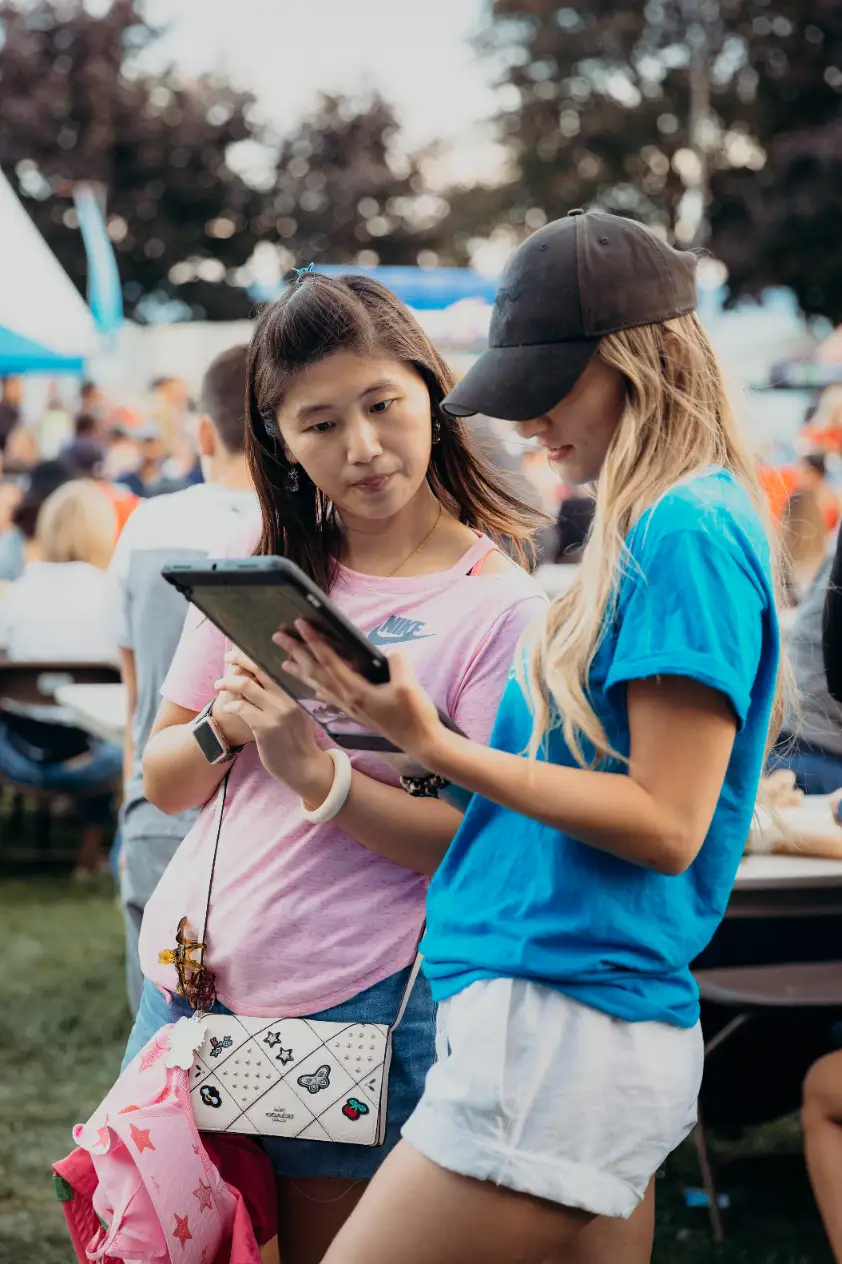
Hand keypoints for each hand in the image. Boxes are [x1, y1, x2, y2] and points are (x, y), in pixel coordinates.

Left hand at [214, 647, 333, 805]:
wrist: (305, 767)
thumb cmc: (298, 738)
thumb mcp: (299, 710)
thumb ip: (285, 692)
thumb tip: (261, 673)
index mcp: (299, 690)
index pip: (276, 662)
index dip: (257, 653)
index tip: (243, 650)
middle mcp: (290, 697)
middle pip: (261, 667)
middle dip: (240, 658)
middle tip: (228, 658)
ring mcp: (278, 712)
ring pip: (246, 685)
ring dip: (228, 682)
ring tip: (218, 684)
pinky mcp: (266, 727)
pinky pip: (241, 707)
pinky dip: (231, 704)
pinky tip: (227, 707)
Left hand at [275, 621, 445, 767]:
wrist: (421, 744)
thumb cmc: (415, 716)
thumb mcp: (408, 686)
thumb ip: (397, 663)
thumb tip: (390, 653)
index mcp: (355, 690)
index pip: (328, 661)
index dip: (314, 640)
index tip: (299, 624)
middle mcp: (347, 698)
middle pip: (315, 672)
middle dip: (296, 652)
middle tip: (278, 637)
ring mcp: (351, 707)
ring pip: (319, 685)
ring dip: (300, 671)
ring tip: (284, 662)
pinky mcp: (357, 712)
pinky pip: (329, 696)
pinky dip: (317, 687)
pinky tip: (313, 687)